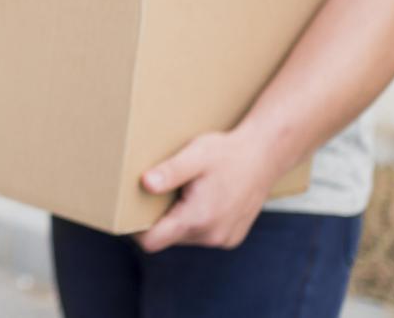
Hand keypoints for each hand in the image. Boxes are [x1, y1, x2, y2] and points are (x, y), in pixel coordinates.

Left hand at [134, 129, 282, 252]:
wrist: (265, 155)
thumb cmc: (227, 153)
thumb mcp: (195, 155)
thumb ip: (170, 171)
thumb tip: (145, 184)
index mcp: (197, 219)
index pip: (152, 242)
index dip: (135, 231)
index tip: (128, 212)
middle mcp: (211, 235)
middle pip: (167, 238)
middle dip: (158, 220)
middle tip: (156, 192)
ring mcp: (224, 239)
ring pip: (185, 237)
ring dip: (178, 220)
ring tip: (182, 192)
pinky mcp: (232, 236)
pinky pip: (203, 235)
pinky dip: (196, 221)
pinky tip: (201, 198)